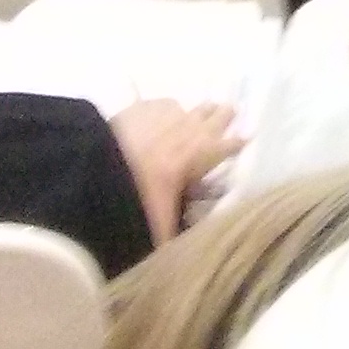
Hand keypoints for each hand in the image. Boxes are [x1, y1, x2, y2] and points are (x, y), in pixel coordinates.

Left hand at [111, 99, 242, 233]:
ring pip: (193, 106)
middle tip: (228, 115)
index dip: (239, 143)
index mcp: (205, 153)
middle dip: (224, 116)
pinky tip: (160, 119)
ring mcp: (169, 114)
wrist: (101, 171)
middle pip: (219, 115)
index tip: (247, 139)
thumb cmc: (142, 199)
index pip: (232, 145)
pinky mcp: (145, 106)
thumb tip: (183, 243)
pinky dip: (166, 111)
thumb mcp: (163, 226)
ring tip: (196, 116)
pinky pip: (164, 105)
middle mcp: (194, 128)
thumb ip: (177, 229)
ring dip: (198, 112)